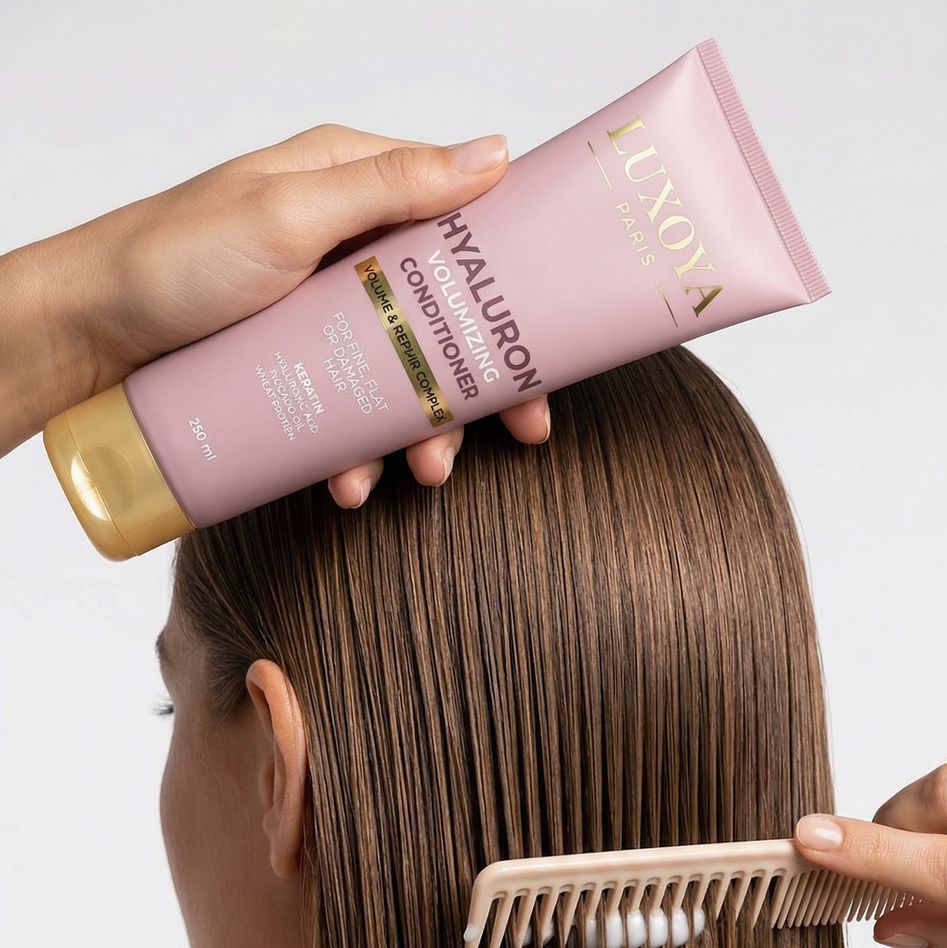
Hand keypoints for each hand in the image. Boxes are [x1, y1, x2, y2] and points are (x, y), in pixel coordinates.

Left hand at [0, 125, 550, 486]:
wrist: (83, 337)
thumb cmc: (169, 258)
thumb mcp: (290, 212)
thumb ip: (388, 186)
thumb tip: (491, 154)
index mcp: (350, 186)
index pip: (461, 223)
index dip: (515, 282)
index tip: (551, 341)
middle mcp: (342, 247)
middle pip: (445, 314)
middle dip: (481, 382)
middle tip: (521, 431)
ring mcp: (318, 315)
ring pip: (402, 375)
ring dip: (422, 431)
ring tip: (421, 472)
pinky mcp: (293, 371)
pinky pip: (349, 413)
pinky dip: (359, 452)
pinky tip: (350, 481)